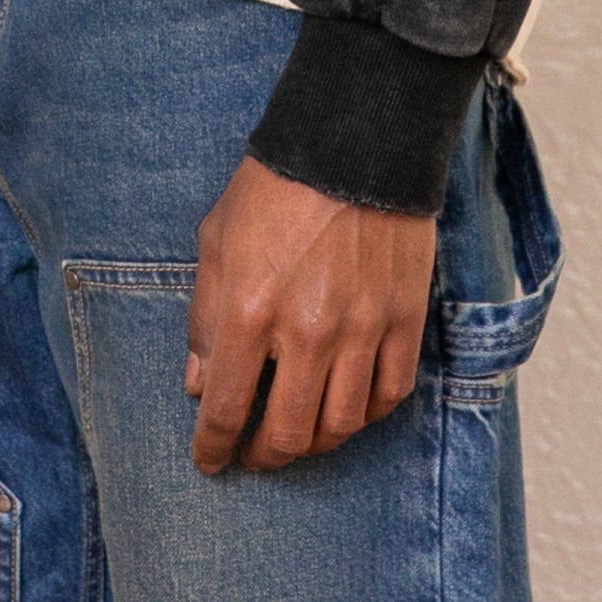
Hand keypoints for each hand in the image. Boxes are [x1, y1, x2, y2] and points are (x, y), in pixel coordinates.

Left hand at [185, 153, 434, 473]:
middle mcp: (306, 332)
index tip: (210, 460)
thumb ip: (204, 316)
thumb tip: (197, 383)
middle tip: (254, 455)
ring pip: (340, 426)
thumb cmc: (276, 185)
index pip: (224, 407)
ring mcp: (362, 329)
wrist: (354, 140)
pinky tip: (348, 406)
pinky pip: (389, 395)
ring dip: (315, 443)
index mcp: (250, 310)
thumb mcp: (216, 238)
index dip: (212, 447)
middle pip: (287, 434)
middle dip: (263, 457)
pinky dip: (366, 414)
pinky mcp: (404, 320)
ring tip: (300, 436)